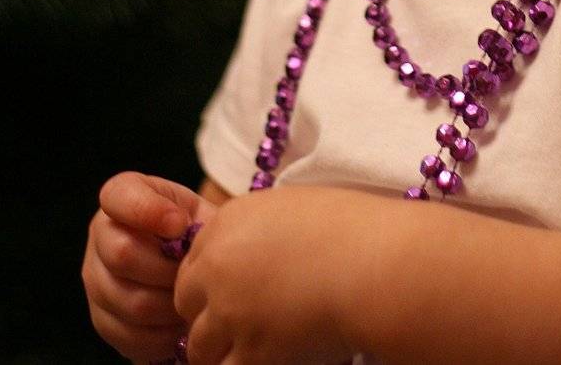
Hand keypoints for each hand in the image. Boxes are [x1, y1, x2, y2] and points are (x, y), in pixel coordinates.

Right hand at [83, 170, 217, 362]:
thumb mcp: (199, 212)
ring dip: (170, 306)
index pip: (118, 196)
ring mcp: (95, 279)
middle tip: (192, 273)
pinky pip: (129, 334)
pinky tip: (179, 325)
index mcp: (122, 197)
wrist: (186, 265)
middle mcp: (100, 235)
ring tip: (192, 300)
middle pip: (122, 254)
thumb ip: (197, 219)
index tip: (181, 224)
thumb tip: (193, 237)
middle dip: (168, 268)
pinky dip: (162, 335)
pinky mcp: (101, 318)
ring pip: (129, 301)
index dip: (148, 210)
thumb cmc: (195, 231)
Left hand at [174, 185, 372, 364]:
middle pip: (185, 303)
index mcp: (228, 223)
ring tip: (256, 346)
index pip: (192, 262)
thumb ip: (257, 233)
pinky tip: (272, 358)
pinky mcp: (251, 353)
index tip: (234, 291)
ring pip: (198, 347)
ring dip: (222, 350)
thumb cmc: (350, 229)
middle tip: (240, 324)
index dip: (211, 282)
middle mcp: (218, 266)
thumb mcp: (292, 210)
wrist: (376, 263)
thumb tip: (247, 259)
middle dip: (207, 316)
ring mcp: (229, 312)